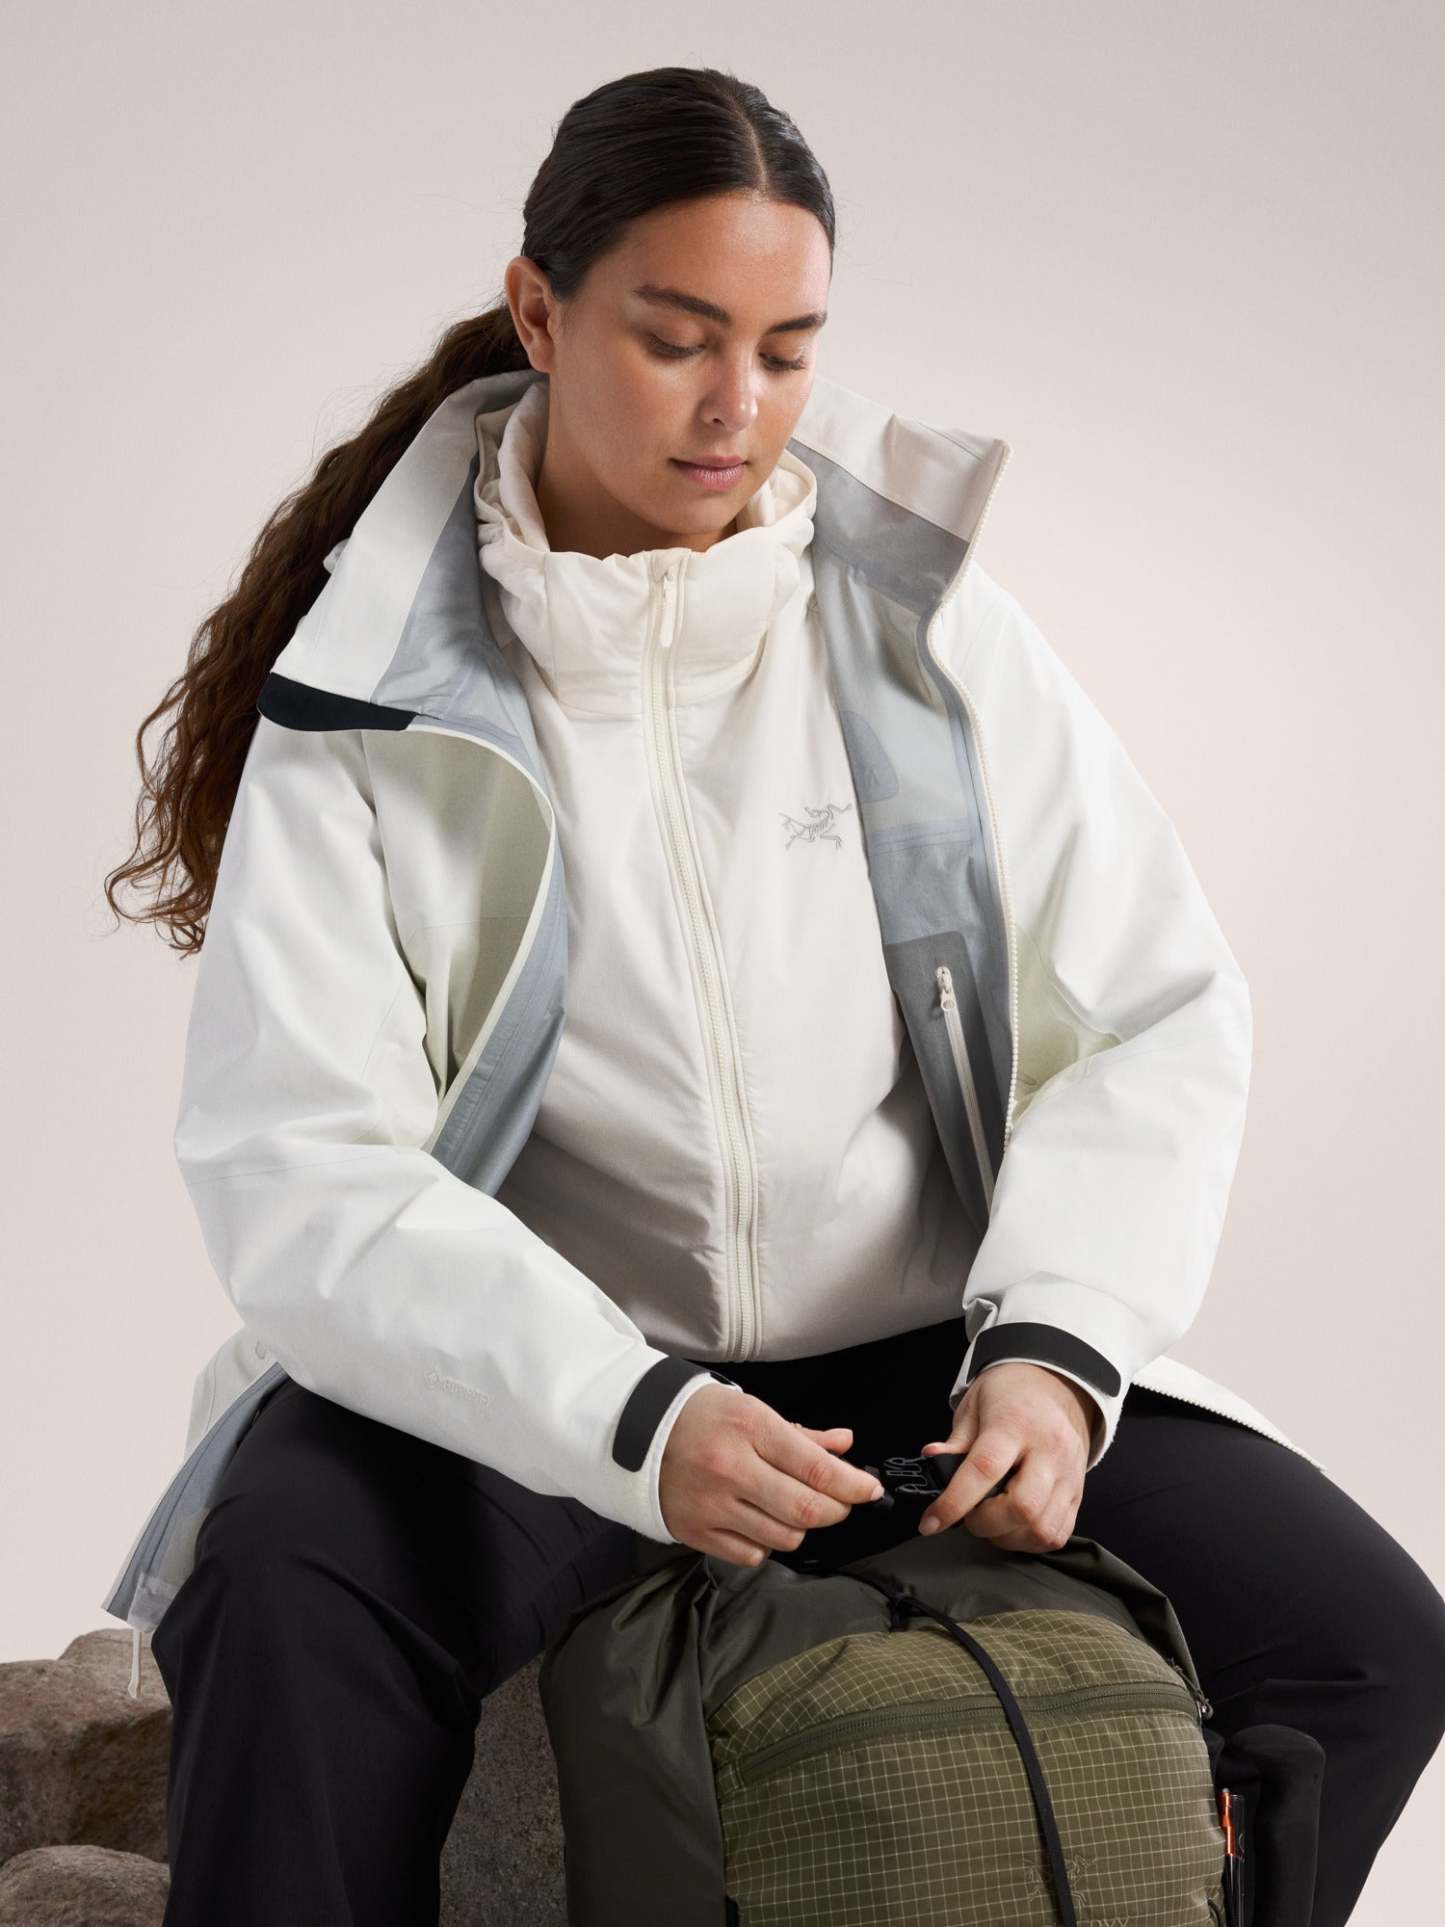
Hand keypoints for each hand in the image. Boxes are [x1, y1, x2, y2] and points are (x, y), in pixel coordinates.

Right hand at [659, 1385, 883, 1567]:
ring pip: (783, 1538)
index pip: (815, 1468)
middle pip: (806, 1510)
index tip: (869, 1489)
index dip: (853, 1485)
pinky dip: (766, 1544)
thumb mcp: (752, 1410)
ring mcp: (712, 1505)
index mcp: (749, 1430)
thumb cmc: (700, 1416)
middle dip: (836, 1510)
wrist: (635, 1432)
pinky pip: (751, 1555)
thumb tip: (844, 1446)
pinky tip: (760, 1522)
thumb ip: (802, 1434)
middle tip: (840, 1503)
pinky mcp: (695, 1532)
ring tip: (794, 1509)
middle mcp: (731, 1469)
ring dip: (801, 1528)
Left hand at [916, 1362, 1094, 1552]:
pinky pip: (1057, 1534)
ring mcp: (1069, 1474)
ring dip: (1008, 1537)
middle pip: (1022, 1507)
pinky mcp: (1078, 1493)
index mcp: (1016, 1423)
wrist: (1056, 1384)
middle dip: (986, 1525)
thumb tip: (933, 1460)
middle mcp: (1049, 1450)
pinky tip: (1014, 1525)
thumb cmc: (1010, 1394)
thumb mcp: (975, 1404)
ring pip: (1042, 1529)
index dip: (954, 1502)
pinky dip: (1030, 1539)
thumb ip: (956, 1440)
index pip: (985, 1469)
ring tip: (991, 1521)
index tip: (930, 1522)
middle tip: (969, 1515)